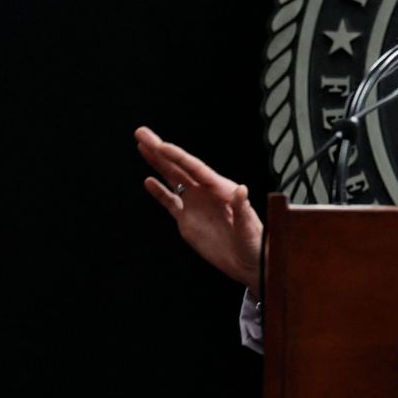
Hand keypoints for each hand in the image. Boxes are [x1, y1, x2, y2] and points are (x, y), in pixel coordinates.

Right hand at [135, 126, 263, 296]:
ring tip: (142, 147)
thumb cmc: (255, 242)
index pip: (195, 168)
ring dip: (157, 164)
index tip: (162, 145)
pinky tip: (148, 180)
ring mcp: (195, 205)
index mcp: (220, 189)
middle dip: (160, 150)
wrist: (248, 263)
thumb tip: (241, 190)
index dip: (178, 156)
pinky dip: (159, 192)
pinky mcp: (187, 220)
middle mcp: (205, 192)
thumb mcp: (250, 226)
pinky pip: (170, 202)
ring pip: (171, 179)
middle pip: (178, 167)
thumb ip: (242, 209)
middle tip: (141, 133)